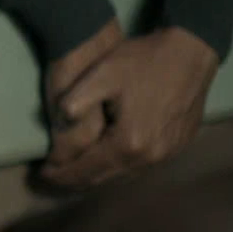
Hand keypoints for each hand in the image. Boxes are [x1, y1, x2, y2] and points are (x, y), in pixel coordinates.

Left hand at [40, 27, 219, 188]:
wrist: (191, 51)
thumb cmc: (144, 60)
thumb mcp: (102, 73)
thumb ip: (75, 100)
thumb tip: (59, 124)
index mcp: (128, 143)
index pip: (86, 169)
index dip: (61, 173)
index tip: (41, 173)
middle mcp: (150, 158)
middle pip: (104, 179)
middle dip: (76, 180)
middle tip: (54, 176)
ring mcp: (167, 155)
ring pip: (123, 176)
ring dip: (98, 176)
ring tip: (75, 172)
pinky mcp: (177, 147)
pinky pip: (140, 167)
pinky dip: (119, 168)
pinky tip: (107, 160)